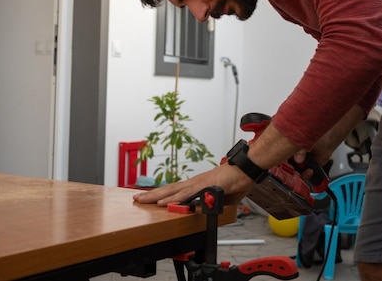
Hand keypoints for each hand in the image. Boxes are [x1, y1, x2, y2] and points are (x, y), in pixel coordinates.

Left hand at [133, 163, 254, 205]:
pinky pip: (187, 195)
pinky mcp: (205, 186)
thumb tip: (206, 211)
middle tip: (136, 198)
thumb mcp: (221, 198)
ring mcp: (198, 184)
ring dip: (157, 197)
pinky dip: (175, 200)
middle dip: (151, 195)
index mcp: (196, 186)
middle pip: (169, 190)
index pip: (174, 191)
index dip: (160, 195)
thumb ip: (211, 204)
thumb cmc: (235, 181)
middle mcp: (194, 183)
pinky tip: (164, 204)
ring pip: (173, 192)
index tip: (147, 199)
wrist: (245, 170)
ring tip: (143, 201)